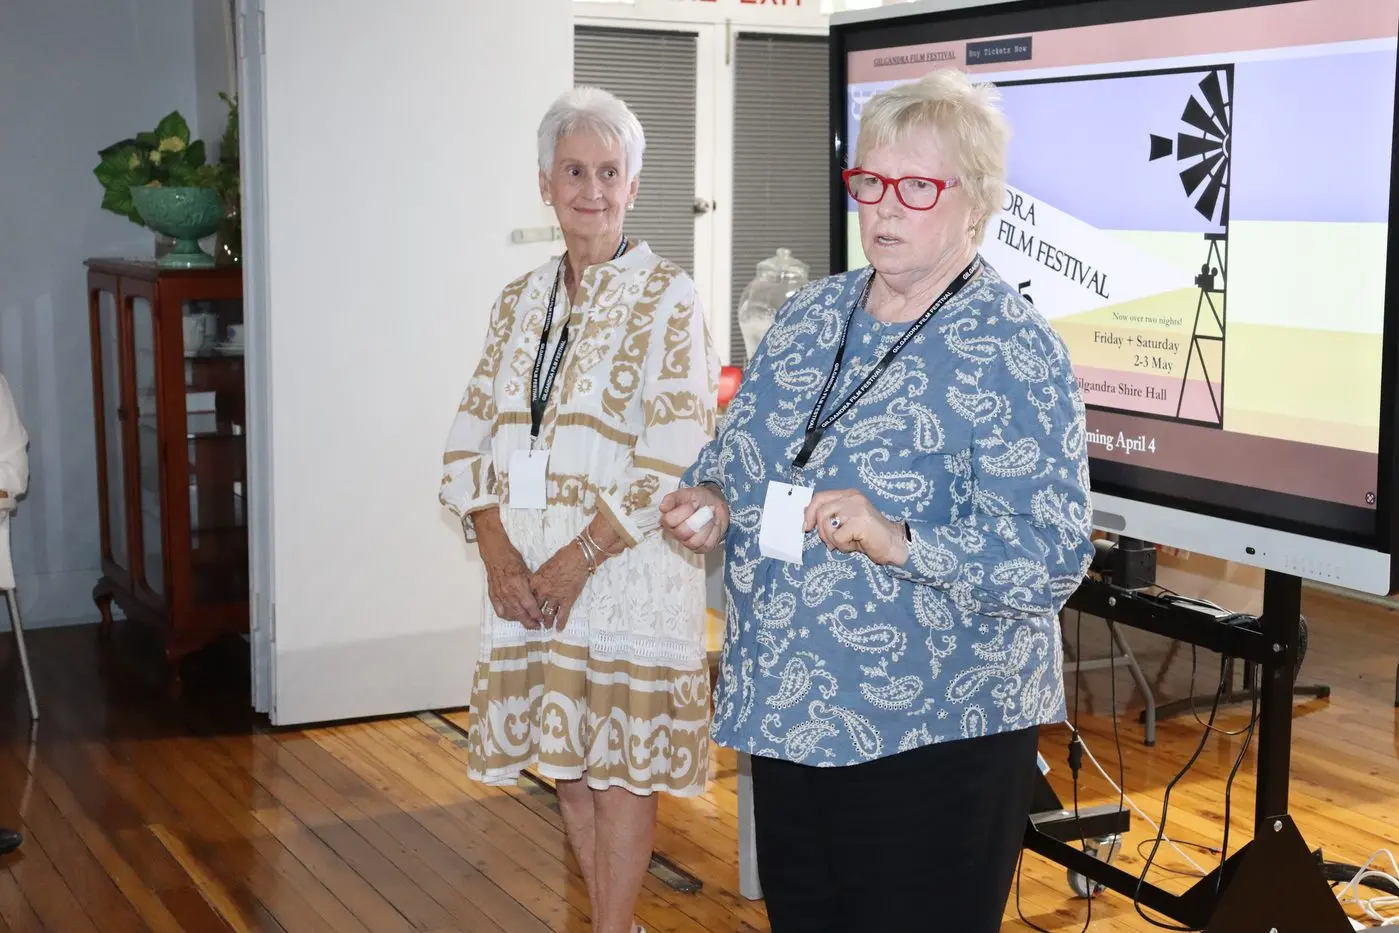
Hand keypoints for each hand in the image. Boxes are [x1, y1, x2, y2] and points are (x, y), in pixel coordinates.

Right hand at [474, 509, 543, 627]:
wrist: (495, 554)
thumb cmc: (513, 559)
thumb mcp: (527, 571)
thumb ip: (532, 585)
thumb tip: (539, 596)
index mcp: (519, 585)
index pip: (530, 605)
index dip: (536, 615)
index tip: (542, 619)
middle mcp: (509, 593)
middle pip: (520, 614)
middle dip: (530, 622)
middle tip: (537, 626)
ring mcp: (500, 596)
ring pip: (510, 615)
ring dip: (519, 620)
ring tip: (526, 621)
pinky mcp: (493, 596)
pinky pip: (499, 611)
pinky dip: (507, 616)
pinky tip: (512, 617)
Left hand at [530, 542, 590, 630]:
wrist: (578, 558)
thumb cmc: (562, 557)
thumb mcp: (545, 566)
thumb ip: (540, 577)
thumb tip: (538, 584)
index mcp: (536, 581)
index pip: (527, 597)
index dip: (525, 605)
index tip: (524, 610)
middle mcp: (543, 591)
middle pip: (535, 607)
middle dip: (533, 616)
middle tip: (533, 622)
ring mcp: (555, 597)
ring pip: (548, 614)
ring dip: (546, 622)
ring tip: (545, 627)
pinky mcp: (567, 600)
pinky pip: (563, 615)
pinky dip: (561, 623)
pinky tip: (559, 629)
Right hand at [660, 484, 728, 554]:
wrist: (714, 502)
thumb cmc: (697, 498)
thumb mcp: (685, 494)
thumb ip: (672, 499)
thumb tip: (662, 507)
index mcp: (668, 520)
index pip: (669, 520)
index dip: (684, 511)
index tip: (694, 502)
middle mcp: (675, 534)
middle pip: (681, 532)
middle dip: (696, 519)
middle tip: (704, 509)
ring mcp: (688, 543)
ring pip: (694, 542)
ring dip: (706, 526)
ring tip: (709, 516)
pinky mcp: (702, 548)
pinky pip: (707, 545)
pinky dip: (714, 533)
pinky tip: (714, 525)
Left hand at [804, 489, 907, 565]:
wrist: (894, 543)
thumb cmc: (869, 536)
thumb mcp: (847, 522)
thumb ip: (831, 517)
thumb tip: (807, 520)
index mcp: (848, 494)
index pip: (820, 497)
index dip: (809, 512)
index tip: (807, 527)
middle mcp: (852, 497)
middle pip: (820, 510)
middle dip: (821, 531)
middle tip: (830, 543)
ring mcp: (857, 508)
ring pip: (827, 524)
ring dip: (832, 539)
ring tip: (846, 544)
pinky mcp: (860, 522)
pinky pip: (837, 537)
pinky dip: (843, 546)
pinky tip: (855, 545)